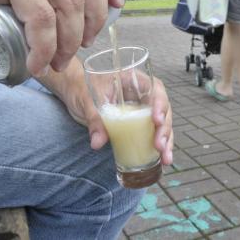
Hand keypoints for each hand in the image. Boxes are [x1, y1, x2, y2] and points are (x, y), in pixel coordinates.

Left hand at [39, 58, 173, 165]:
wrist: (73, 91)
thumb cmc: (81, 88)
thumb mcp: (87, 101)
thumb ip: (95, 120)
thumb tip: (98, 142)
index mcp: (133, 80)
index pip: (155, 88)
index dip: (160, 103)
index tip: (156, 120)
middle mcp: (142, 94)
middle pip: (162, 109)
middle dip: (164, 128)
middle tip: (159, 145)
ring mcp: (142, 110)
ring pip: (161, 124)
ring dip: (166, 141)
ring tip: (166, 158)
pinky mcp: (137, 124)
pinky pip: (152, 133)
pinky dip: (158, 146)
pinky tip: (163, 160)